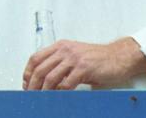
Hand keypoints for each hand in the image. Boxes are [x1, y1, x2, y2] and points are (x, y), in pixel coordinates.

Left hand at [23, 37, 145, 89]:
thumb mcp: (75, 55)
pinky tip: (58, 98)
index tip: (26, 83)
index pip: (36, 58)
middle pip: (40, 69)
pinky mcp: (84, 69)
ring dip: (43, 91)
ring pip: (50, 77)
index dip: (28, 72)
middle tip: (30, 94)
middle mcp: (64, 50)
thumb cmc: (99, 58)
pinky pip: (66, 84)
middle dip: (32, 84)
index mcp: (60, 46)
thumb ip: (61, 64)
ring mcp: (74, 59)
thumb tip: (46, 80)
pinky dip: (60, 93)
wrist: (120, 56)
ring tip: (41, 99)